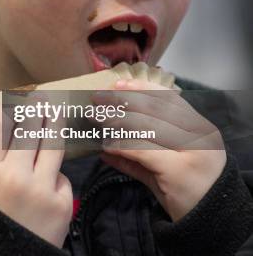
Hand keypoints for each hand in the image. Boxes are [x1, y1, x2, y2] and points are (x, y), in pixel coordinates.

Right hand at [0, 108, 71, 247]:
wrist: (9, 255)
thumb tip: (14, 123)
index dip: (6, 108)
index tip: (14, 99)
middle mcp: (14, 177)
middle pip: (29, 129)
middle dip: (36, 110)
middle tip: (41, 98)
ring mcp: (41, 189)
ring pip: (52, 144)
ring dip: (54, 125)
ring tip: (55, 112)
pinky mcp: (62, 202)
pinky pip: (62, 176)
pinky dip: (56, 176)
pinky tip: (48, 184)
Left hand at [92, 79, 225, 221]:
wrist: (209, 222)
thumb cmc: (187, 190)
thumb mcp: (166, 163)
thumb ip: (140, 148)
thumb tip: (107, 136)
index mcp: (200, 127)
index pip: (169, 99)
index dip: (141, 89)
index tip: (117, 85)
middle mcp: (200, 136)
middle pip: (155, 109)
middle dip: (122, 101)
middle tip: (98, 99)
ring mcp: (192, 152)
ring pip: (146, 127)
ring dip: (116, 120)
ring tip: (97, 118)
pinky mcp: (177, 170)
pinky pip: (141, 150)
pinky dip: (120, 146)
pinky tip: (106, 146)